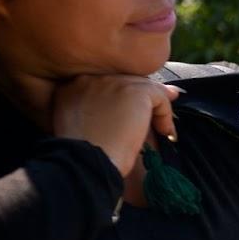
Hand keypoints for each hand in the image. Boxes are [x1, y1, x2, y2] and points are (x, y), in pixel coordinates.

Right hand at [51, 75, 180, 176]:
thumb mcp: (80, 128)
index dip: (123, 99)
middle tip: (156, 117)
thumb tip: (124, 110)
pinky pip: (159, 96)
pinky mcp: (134, 92)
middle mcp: (90, 78)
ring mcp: (112, 82)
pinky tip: (165, 132)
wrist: (87, 161)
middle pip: (125, 81)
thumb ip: (94, 112)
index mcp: (72, 87)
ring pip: (143, 87)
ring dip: (156, 108)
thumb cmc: (83, 155)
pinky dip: (165, 114)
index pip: (106, 84)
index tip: (132, 115)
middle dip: (142, 99)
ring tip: (162, 129)